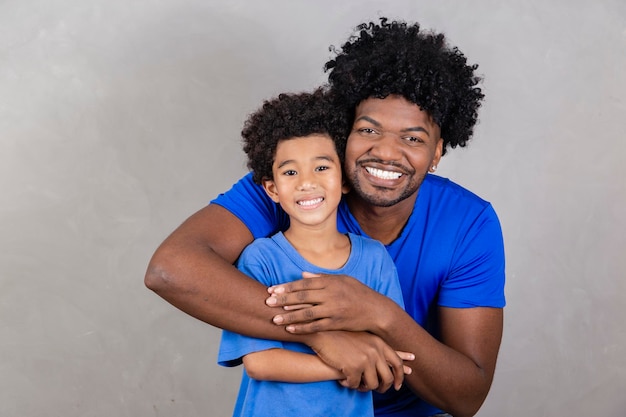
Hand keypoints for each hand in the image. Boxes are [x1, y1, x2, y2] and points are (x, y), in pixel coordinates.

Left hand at [266, 272, 397, 333]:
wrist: (376, 310)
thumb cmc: (358, 293)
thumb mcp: (342, 280)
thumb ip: (321, 278)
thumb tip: (302, 275)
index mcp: (330, 282)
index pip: (304, 284)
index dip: (287, 287)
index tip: (272, 289)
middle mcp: (331, 295)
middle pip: (302, 298)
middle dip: (283, 300)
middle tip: (267, 302)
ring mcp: (333, 310)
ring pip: (307, 313)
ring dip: (289, 316)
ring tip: (274, 319)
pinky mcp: (336, 324)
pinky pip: (316, 326)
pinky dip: (302, 328)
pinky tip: (290, 329)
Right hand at [307, 331, 413, 392]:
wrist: (322, 335)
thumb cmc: (339, 337)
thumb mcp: (362, 338)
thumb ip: (374, 348)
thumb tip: (387, 364)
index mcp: (378, 343)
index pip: (397, 361)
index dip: (400, 375)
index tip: (398, 385)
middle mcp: (375, 351)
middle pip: (388, 378)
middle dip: (383, 388)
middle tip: (379, 391)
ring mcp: (364, 360)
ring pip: (372, 385)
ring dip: (364, 387)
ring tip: (357, 384)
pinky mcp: (353, 367)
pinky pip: (355, 385)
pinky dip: (349, 384)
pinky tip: (342, 380)